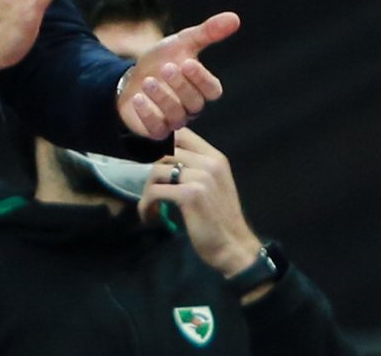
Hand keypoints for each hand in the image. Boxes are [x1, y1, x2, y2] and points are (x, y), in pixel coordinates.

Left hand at [118, 12, 238, 138]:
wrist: (130, 78)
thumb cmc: (161, 62)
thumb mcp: (182, 43)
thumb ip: (207, 32)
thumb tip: (234, 18)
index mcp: (201, 88)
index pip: (212, 90)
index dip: (202, 78)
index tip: (188, 62)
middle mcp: (190, 107)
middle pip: (195, 103)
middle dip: (181, 85)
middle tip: (166, 68)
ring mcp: (173, 121)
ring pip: (177, 117)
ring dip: (162, 98)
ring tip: (147, 82)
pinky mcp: (155, 131)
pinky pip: (157, 130)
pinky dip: (148, 114)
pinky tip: (138, 99)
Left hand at [137, 128, 261, 276]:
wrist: (234, 247)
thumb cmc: (220, 219)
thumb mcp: (214, 185)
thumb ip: (194, 167)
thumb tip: (163, 157)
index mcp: (215, 157)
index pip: (181, 133)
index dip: (160, 142)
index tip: (150, 160)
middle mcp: (209, 163)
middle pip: (164, 151)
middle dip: (150, 170)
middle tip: (148, 188)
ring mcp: (201, 177)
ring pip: (156, 170)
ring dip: (146, 190)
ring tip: (149, 205)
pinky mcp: (190, 195)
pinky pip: (155, 191)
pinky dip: (146, 204)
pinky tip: (150, 215)